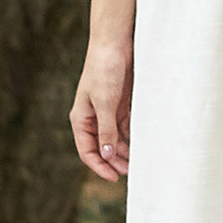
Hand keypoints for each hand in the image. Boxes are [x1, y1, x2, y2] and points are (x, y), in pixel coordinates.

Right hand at [72, 36, 132, 183]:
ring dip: (123, 151)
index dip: (99, 166)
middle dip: (113, 161)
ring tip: (137, 162)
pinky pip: (124, 127)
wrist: (115, 44)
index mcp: (81, 119)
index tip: (114, 177)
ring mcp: (107, 111)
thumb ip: (106, 129)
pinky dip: (131, 137)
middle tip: (130, 172)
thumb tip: (106, 155)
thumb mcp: (105, 102)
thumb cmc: (104, 70)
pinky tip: (140, 144)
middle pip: (101, 148)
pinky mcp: (120, 104)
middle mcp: (92, 118)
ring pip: (114, 139)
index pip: (87, 151)